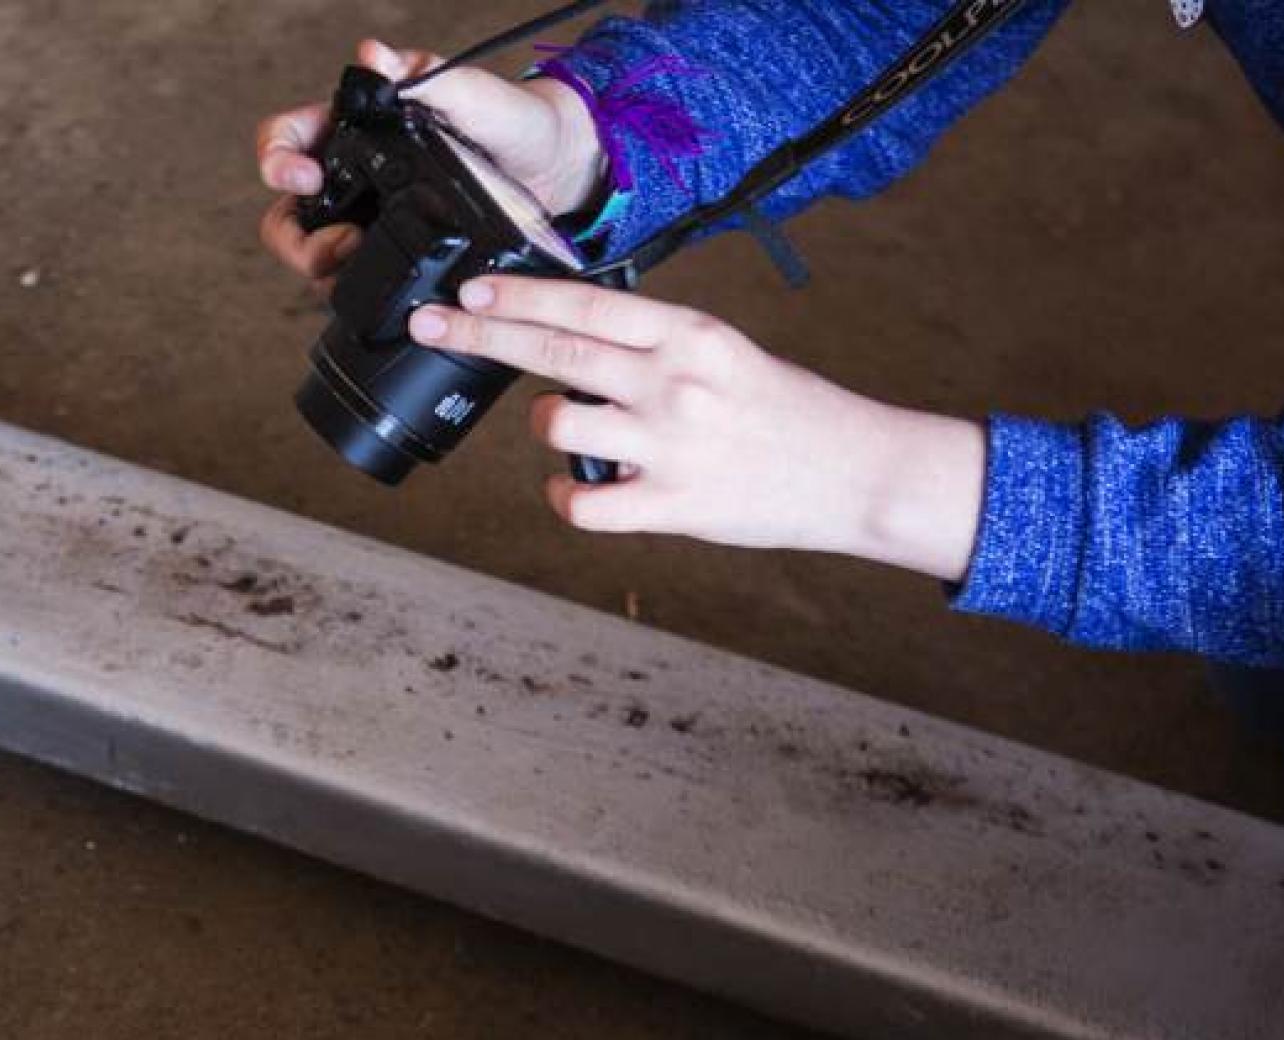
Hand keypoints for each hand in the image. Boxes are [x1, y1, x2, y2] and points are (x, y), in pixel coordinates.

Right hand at [255, 40, 602, 291]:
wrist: (555, 171)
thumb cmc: (514, 122)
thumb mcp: (472, 93)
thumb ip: (424, 74)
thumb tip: (372, 54)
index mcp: (360, 128)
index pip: (288, 138)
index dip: (278, 159)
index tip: (303, 177)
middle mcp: (354, 176)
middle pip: (287, 212)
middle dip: (295, 237)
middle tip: (335, 244)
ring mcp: (369, 220)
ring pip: (312, 252)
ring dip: (319, 266)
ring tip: (354, 261)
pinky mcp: (391, 255)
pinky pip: (351, 279)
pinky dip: (351, 287)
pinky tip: (378, 285)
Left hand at [412, 276, 988, 579]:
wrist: (852, 472)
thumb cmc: (782, 411)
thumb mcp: (723, 351)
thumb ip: (652, 343)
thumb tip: (573, 331)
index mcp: (689, 333)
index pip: (586, 303)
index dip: (519, 295)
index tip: (470, 289)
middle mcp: (674, 382)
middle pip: (554, 350)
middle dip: (481, 333)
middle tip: (430, 323)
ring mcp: (669, 445)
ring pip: (559, 423)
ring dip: (545, 425)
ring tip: (570, 428)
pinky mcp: (670, 506)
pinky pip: (582, 501)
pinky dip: (562, 495)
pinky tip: (572, 487)